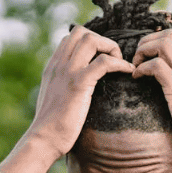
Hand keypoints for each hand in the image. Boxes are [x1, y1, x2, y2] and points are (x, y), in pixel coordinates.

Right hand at [28, 25, 134, 158]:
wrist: (44, 139)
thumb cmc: (51, 126)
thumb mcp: (54, 99)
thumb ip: (62, 87)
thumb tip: (75, 89)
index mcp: (52, 67)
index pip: (70, 38)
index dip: (90, 42)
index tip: (102, 58)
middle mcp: (58, 64)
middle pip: (81, 32)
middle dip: (102, 40)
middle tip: (112, 60)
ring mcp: (68, 72)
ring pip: (91, 40)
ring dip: (111, 48)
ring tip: (120, 63)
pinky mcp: (79, 84)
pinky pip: (104, 62)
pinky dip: (120, 63)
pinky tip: (128, 72)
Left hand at [132, 30, 171, 172]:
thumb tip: (168, 78)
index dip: (156, 41)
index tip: (146, 57)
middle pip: (168, 35)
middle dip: (147, 43)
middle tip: (137, 60)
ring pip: (164, 44)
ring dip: (144, 52)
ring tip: (136, 67)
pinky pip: (157, 66)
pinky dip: (142, 68)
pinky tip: (137, 78)